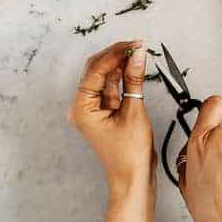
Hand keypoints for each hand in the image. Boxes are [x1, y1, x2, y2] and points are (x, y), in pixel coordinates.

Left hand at [68, 40, 155, 221]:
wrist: (132, 177)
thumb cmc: (129, 153)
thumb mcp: (133, 111)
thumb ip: (134, 80)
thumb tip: (138, 55)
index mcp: (81, 108)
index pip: (96, 71)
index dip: (115, 54)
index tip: (134, 44)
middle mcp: (83, 107)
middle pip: (96, 70)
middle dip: (116, 55)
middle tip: (137, 45)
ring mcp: (94, 109)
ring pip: (105, 76)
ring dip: (121, 63)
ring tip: (139, 52)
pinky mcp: (106, 111)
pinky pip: (112, 87)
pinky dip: (123, 76)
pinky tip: (135, 66)